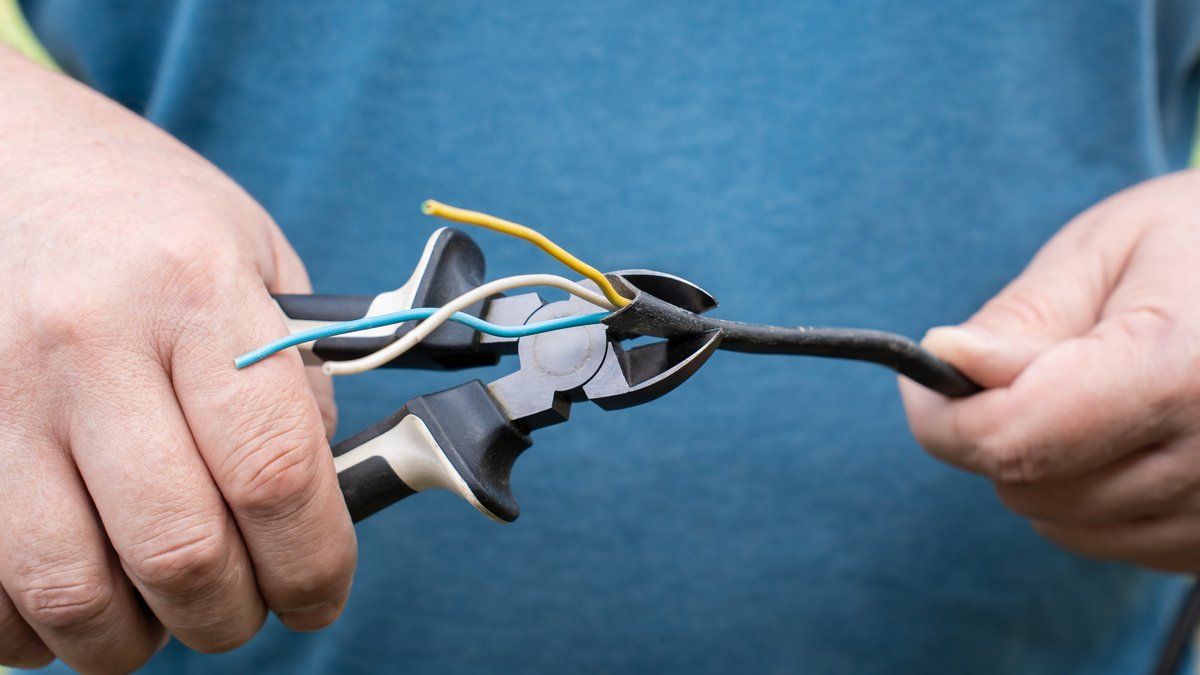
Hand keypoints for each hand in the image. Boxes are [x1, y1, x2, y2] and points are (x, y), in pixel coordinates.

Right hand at [0, 49, 353, 670]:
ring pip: (71, 587)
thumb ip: (294, 377)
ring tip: (161, 615)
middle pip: (179, 550)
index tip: (320, 594)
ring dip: (131, 640)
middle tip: (245, 609)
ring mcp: (0, 390)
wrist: (5, 153)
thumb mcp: (254, 257)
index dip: (312, 563)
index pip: (275, 469)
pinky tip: (76, 599)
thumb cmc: (145, 213)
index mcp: (197, 292)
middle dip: (230, 615)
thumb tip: (320, 500)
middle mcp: (93, 343)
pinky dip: (34, 629)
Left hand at [902, 169, 1199, 572]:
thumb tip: (946, 363)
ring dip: (1045, 465)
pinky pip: (1115, 541)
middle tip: (1032, 363)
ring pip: (1063, 522)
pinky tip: (1129, 434)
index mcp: (1184, 368)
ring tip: (1095, 390)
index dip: (945, 416)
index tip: (928, 376)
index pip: (1015, 439)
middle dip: (997, 427)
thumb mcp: (1110, 248)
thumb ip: (1024, 318)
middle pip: (1030, 485)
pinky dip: (1092, 495)